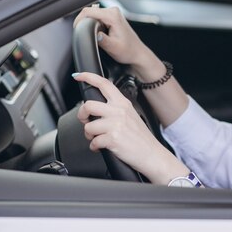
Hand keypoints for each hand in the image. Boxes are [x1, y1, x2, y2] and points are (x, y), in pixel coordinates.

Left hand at [72, 72, 188, 183]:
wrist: (152, 154)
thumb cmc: (141, 138)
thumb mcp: (131, 116)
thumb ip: (115, 109)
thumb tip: (96, 109)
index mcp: (122, 103)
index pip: (104, 84)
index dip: (88, 77)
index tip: (79, 76)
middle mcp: (118, 111)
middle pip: (88, 105)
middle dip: (82, 115)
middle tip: (86, 122)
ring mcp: (115, 125)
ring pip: (88, 127)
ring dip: (89, 135)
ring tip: (98, 138)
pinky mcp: (112, 138)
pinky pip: (93, 142)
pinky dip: (95, 147)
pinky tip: (102, 147)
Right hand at [73, 6, 146, 65]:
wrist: (137, 53)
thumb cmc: (128, 51)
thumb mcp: (113, 47)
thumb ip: (102, 40)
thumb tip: (94, 34)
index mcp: (113, 16)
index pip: (88, 11)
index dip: (79, 20)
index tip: (77, 29)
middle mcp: (113, 11)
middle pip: (89, 11)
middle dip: (83, 22)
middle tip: (83, 35)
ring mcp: (113, 13)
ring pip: (92, 14)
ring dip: (88, 23)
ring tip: (91, 35)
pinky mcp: (112, 17)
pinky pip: (97, 17)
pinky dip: (93, 24)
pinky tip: (96, 33)